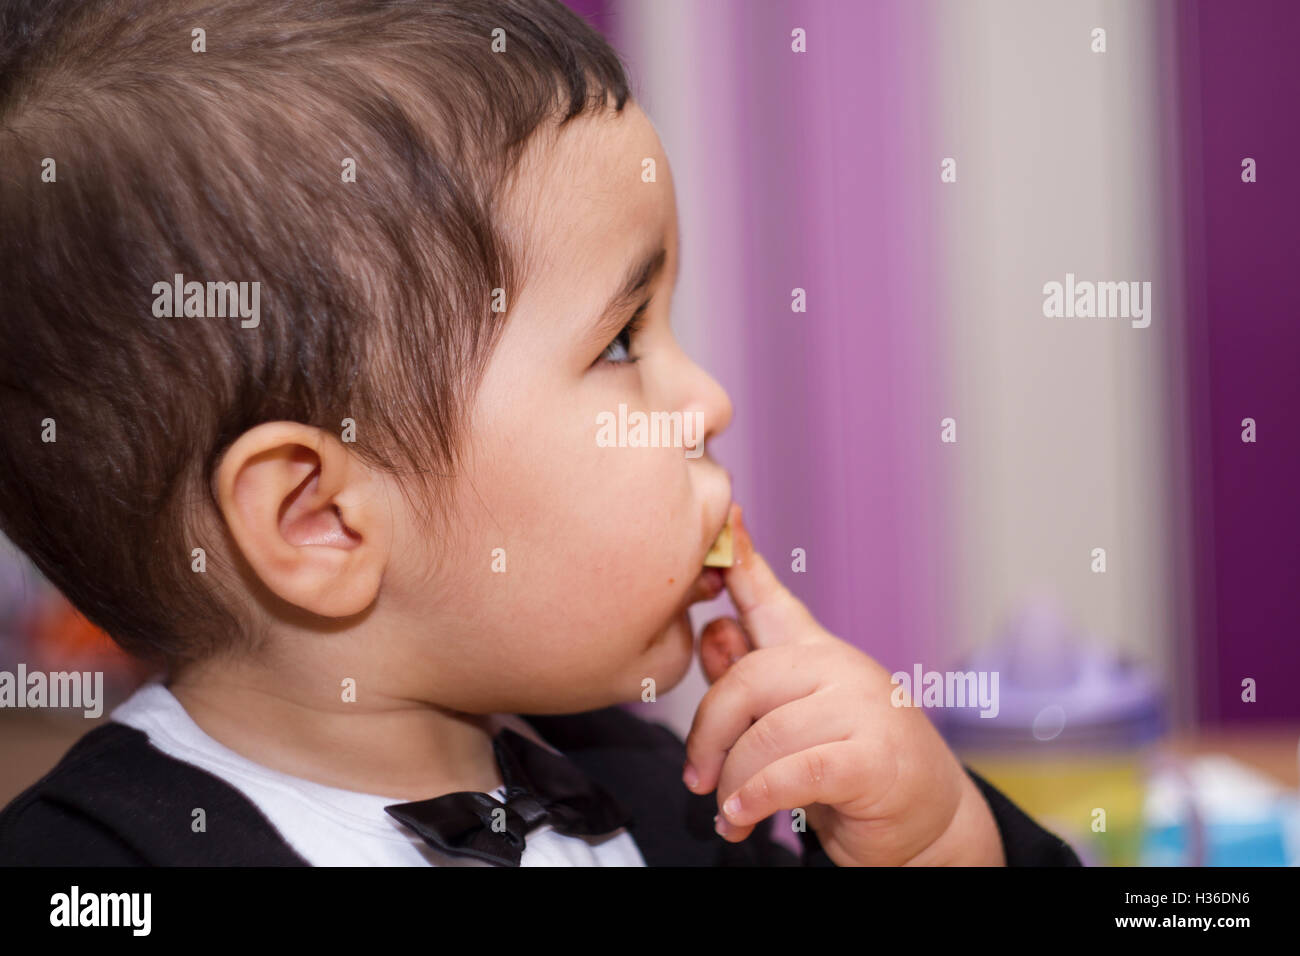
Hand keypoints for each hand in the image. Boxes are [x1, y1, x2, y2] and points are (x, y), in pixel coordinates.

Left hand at [684, 504, 1005, 865]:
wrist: (928, 822)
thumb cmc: (852, 769)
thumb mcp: (790, 724)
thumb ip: (749, 683)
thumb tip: (712, 632)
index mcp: (816, 655)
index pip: (771, 599)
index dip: (741, 556)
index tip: (724, 513)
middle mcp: (840, 669)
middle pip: (746, 681)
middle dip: (709, 736)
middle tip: (697, 779)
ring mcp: (862, 708)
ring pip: (763, 735)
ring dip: (732, 784)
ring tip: (730, 814)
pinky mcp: (873, 758)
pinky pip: (791, 772)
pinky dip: (756, 800)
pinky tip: (745, 818)